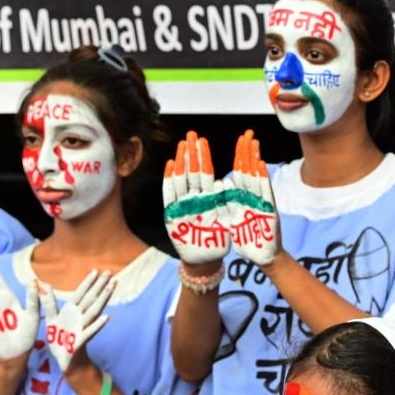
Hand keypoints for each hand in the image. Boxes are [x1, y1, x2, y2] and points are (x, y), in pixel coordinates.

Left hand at [40, 269, 113, 373]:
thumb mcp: (51, 318)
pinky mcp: (80, 340)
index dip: (87, 282)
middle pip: (91, 298)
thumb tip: (44, 285)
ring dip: (102, 299)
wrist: (65, 358)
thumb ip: (49, 302)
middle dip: (100, 285)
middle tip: (110, 272)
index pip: (81, 293)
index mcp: (71, 310)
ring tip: (111, 288)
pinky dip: (98, 324)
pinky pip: (90, 331)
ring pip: (93, 311)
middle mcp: (79, 316)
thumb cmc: (59, 338)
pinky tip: (106, 317)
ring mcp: (82, 327)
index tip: (95, 270)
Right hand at [163, 131, 230, 265]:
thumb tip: (223, 182)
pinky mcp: (173, 216)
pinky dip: (170, 180)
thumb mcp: (224, 219)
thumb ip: (223, 202)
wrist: (206, 260)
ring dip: (181, 162)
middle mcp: (194, 200)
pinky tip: (171, 165)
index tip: (201, 141)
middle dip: (191, 153)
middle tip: (191, 134)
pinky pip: (170, 196)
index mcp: (208, 199)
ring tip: (182, 145)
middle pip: (192, 172)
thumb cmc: (217, 240)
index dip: (202, 157)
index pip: (204, 173)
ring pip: (181, 180)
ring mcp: (183, 206)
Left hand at [226, 130, 278, 266]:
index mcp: (242, 200)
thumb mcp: (232, 220)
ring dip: (254, 159)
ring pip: (256, 178)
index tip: (239, 140)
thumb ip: (227, 203)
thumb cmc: (248, 241)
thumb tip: (221, 185)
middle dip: (247, 151)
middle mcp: (251, 198)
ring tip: (253, 142)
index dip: (239, 157)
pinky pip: (264, 193)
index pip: (239, 173)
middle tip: (248, 133)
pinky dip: (262, 179)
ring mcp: (260, 204)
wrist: (263, 258)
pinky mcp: (267, 213)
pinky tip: (260, 165)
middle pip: (248, 170)